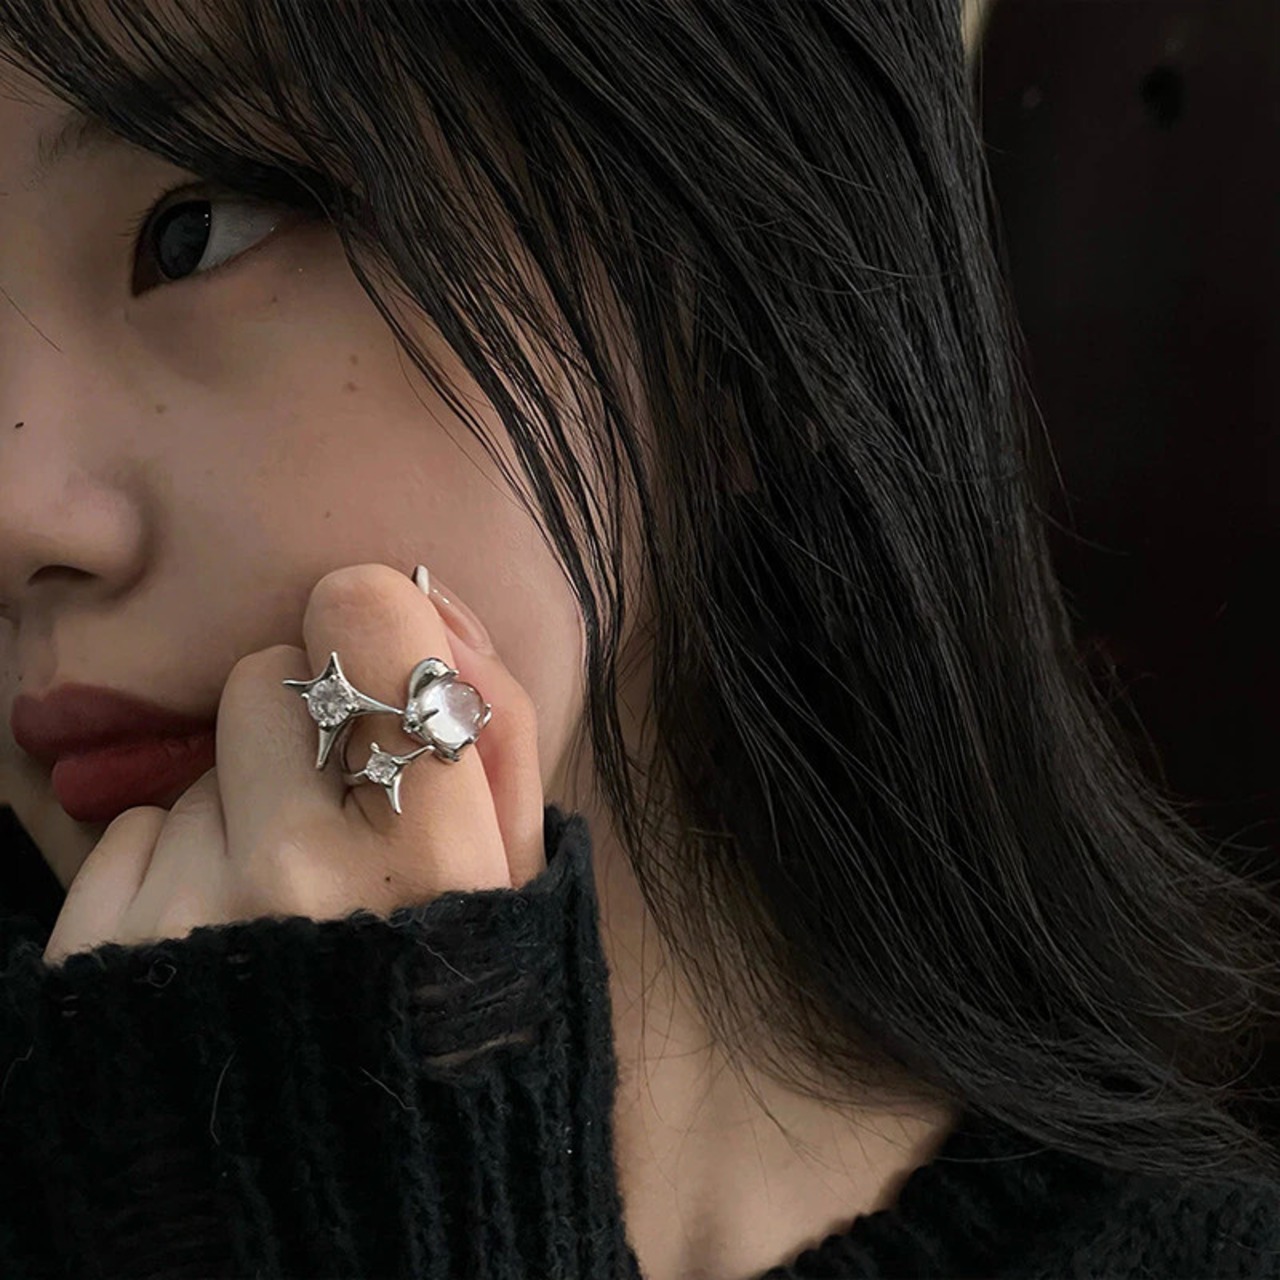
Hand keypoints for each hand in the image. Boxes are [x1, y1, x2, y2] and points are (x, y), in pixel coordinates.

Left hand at [43, 564, 545, 967]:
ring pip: (201, 761)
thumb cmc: (459, 1010)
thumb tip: (435, 602)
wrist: (346, 1188)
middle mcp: (299, 877)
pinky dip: (180, 860)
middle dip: (305, 720)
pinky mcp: (94, 952)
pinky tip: (223, 932)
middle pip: (267, 674)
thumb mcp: (528, 882)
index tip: (382, 659)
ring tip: (283, 897)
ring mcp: (184, 916)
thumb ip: (501, 732)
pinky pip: (136, 826)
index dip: (374, 622)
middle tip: (338, 808)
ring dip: (244, 802)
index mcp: (431, 856)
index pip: (369, 622)